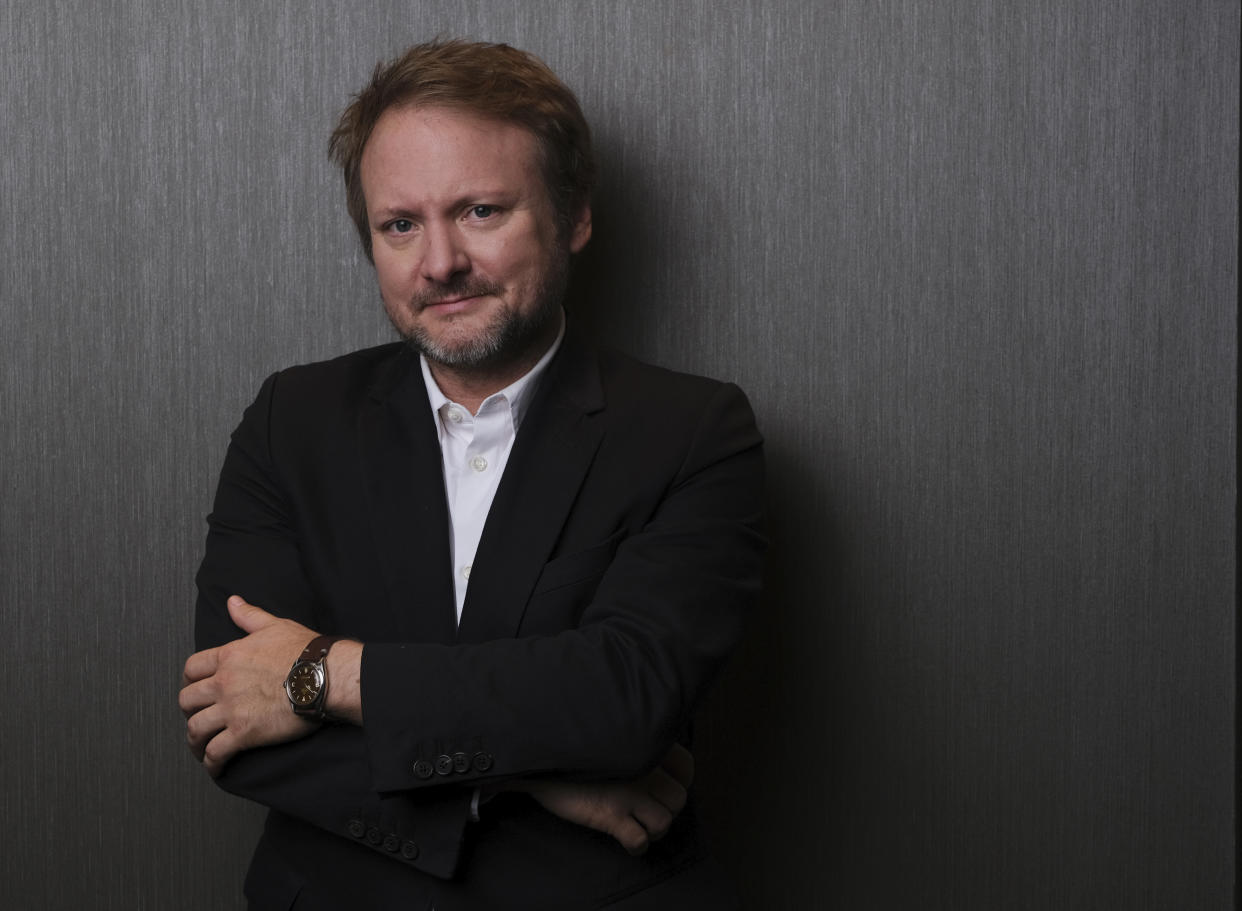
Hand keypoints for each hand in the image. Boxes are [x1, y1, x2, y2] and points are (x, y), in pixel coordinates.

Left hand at [179, 596, 318, 776]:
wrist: (324, 676)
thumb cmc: (305, 651)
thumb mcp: (274, 626)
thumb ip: (249, 616)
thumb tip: (233, 602)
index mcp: (229, 657)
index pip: (192, 668)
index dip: (191, 679)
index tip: (197, 687)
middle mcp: (224, 683)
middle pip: (187, 700)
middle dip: (189, 710)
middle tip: (198, 715)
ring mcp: (231, 710)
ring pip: (195, 728)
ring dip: (194, 740)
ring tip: (200, 746)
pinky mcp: (243, 733)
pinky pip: (215, 752)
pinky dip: (211, 762)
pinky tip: (215, 765)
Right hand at [512, 743, 694, 854]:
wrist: (541, 751)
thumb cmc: (575, 740)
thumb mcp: (611, 729)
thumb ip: (632, 737)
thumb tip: (644, 749)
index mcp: (646, 744)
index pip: (687, 767)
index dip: (679, 780)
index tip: (663, 784)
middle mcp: (644, 769)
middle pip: (679, 799)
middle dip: (665, 809)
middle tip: (645, 808)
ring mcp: (628, 793)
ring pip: (664, 822)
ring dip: (652, 829)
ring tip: (636, 825)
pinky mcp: (610, 815)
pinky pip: (639, 840)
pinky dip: (636, 844)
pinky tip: (624, 837)